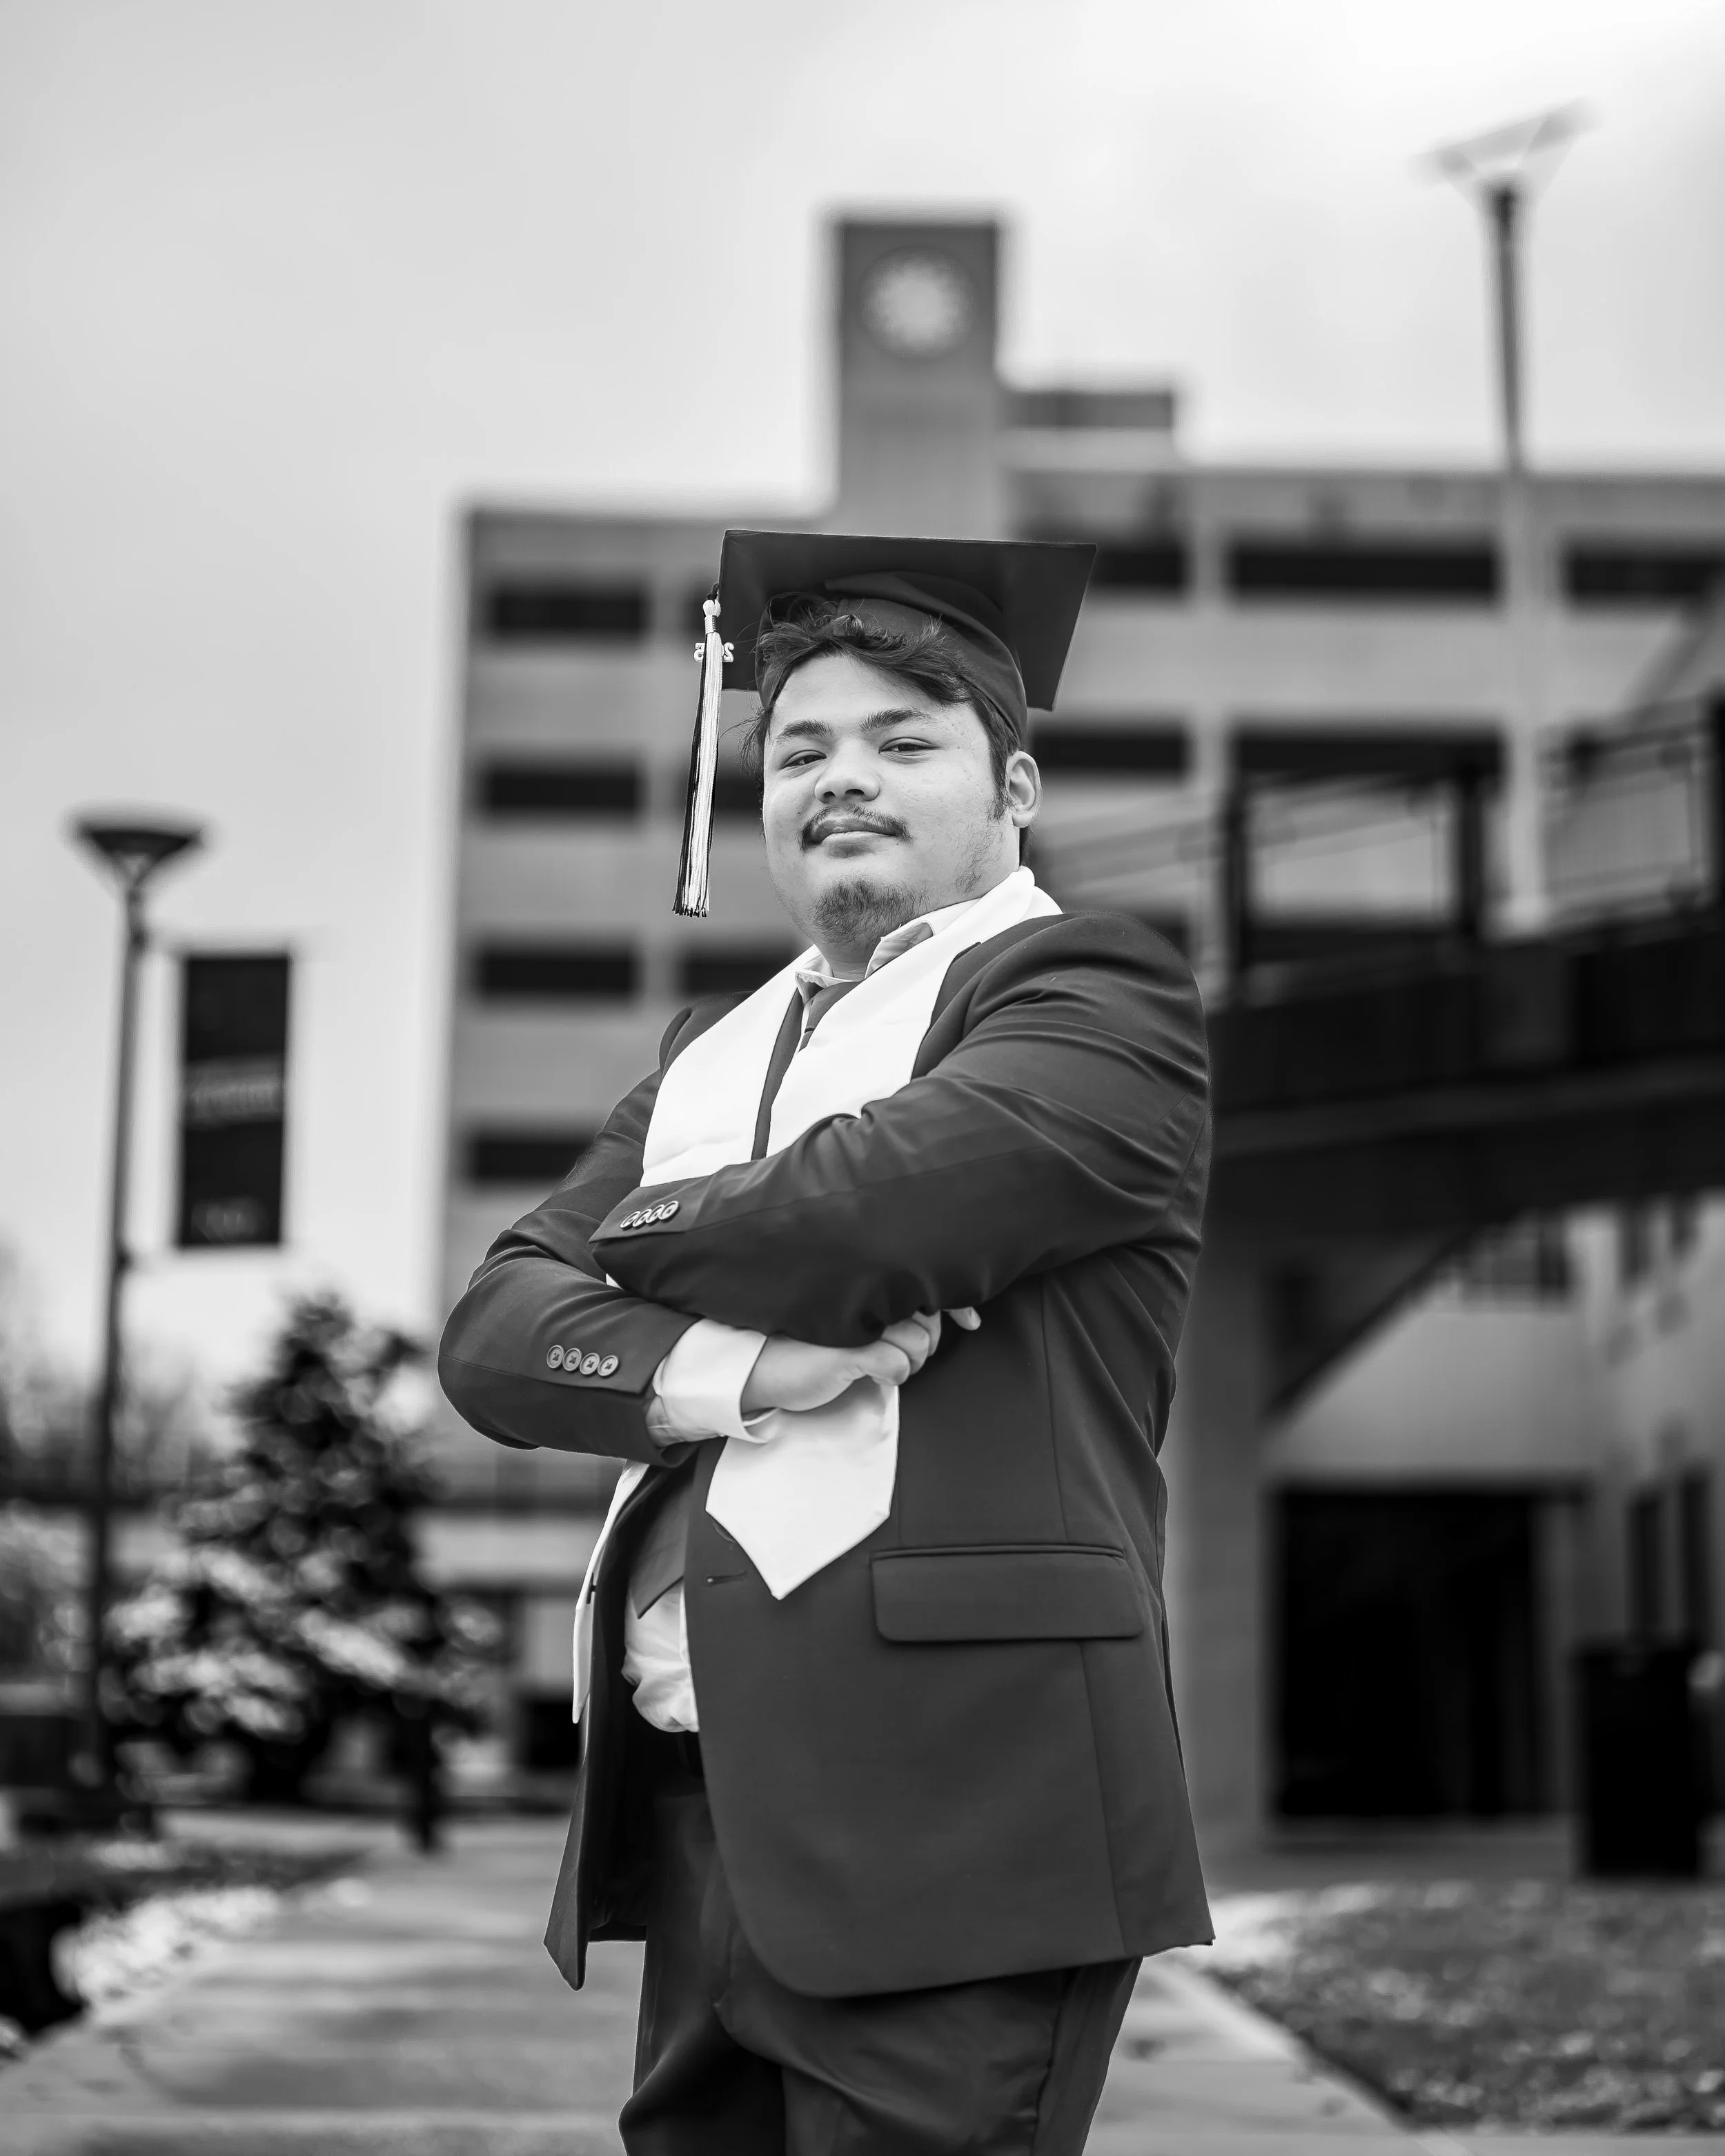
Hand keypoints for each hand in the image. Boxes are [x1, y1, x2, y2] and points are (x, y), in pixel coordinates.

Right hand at [741, 1307, 978, 1415]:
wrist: (759, 1364)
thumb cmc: (807, 1343)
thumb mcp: (852, 1322)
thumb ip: (889, 1313)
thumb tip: (947, 1316)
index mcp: (866, 1285)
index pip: (926, 1288)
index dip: (955, 1304)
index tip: (971, 1320)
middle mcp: (864, 1297)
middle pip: (929, 1320)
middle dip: (925, 1343)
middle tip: (896, 1353)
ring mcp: (856, 1323)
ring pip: (919, 1344)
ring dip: (908, 1363)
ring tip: (880, 1366)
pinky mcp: (847, 1352)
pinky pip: (897, 1365)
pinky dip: (891, 1375)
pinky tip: (872, 1376)